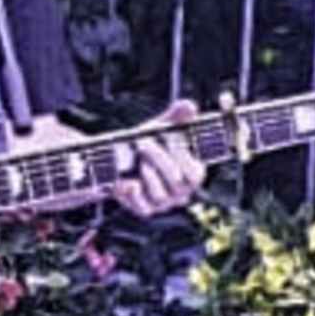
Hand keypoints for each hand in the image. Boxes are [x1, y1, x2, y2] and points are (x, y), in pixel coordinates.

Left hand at [109, 103, 206, 218]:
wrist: (119, 162)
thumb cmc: (148, 144)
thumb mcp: (161, 128)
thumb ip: (176, 117)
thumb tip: (188, 106)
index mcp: (192, 174)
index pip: (196, 173)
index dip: (181, 155)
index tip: (168, 136)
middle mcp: (181, 192)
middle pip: (177, 182)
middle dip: (160, 159)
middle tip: (143, 142)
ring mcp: (164, 203)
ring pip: (160, 195)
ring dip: (147, 173)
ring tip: (137, 159)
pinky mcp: (145, 209)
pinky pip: (143, 208)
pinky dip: (134, 193)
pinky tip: (128, 180)